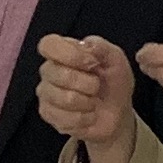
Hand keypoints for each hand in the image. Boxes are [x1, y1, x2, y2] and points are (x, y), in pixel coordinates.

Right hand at [35, 35, 140, 162]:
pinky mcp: (47, 113)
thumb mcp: (116, 60)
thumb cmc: (113, 83)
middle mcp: (49, 70)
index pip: (48, 45)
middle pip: (56, 74)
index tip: (91, 63)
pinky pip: (64, 118)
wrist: (117, 113)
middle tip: (97, 87)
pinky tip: (88, 115)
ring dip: (88, 102)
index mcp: (63, 51)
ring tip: (93, 102)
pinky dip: (84, 118)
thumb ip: (101, 47)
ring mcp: (46, 93)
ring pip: (64, 98)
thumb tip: (85, 44)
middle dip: (87, 83)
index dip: (70, 54)